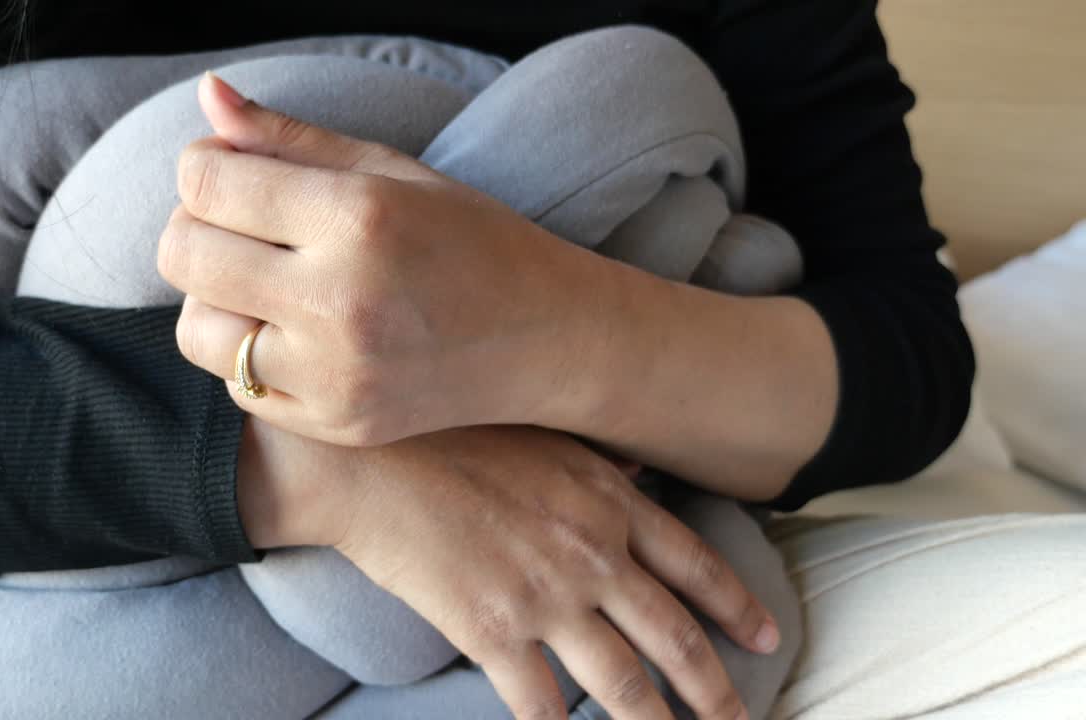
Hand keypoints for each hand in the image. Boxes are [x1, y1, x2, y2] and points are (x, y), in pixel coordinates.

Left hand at [160, 73, 604, 446]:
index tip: (233, 174)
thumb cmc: (470, 239)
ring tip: (268, 285)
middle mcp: (341, 300)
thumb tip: (208, 94)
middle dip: (196, 228)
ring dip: (215, 298)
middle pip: (183, 254)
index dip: (203, 168)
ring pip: (197, 329)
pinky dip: (251, 355)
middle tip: (243, 228)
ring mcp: (336, 373)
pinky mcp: (335, 424)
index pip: (205, 181)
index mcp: (359, 216)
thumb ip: (290, 137)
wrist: (545, 339)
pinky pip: (238, 384)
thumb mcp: (391, 171)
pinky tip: (301, 335)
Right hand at [250, 420, 781, 719]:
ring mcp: (547, 597)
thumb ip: (598, 463)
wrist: (370, 462)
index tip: (768, 639)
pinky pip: (542, 704)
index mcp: (609, 502)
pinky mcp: (494, 632)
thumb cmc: (450, 437)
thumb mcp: (540, 436)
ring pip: (622, 684)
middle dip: (716, 691)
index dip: (739, 607)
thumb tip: (638, 470)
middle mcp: (592, 553)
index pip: (696, 564)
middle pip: (674, 638)